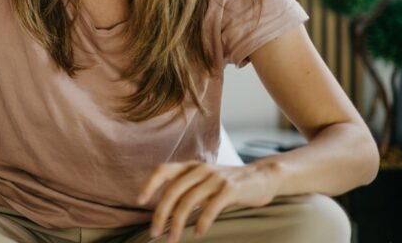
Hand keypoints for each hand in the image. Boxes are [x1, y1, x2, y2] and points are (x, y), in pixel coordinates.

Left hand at [137, 161, 281, 241]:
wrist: (262, 177)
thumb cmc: (227, 184)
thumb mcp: (204, 181)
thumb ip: (186, 189)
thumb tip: (164, 210)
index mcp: (190, 166)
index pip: (163, 170)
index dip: (149, 184)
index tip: (139, 201)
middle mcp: (200, 169)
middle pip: (173, 191)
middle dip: (161, 214)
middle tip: (154, 233)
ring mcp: (216, 178)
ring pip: (189, 201)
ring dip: (178, 223)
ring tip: (173, 239)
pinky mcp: (231, 189)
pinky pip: (211, 207)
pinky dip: (202, 222)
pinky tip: (198, 233)